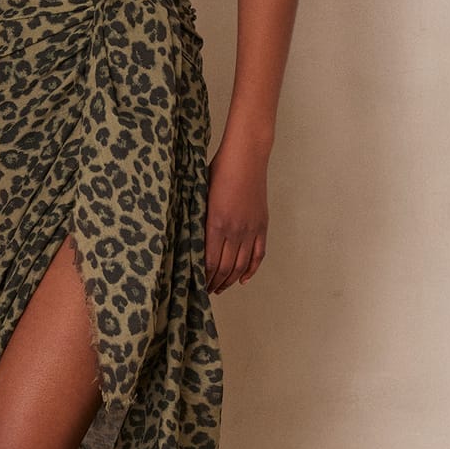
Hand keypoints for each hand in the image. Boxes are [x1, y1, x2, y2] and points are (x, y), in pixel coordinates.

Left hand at [204, 146, 267, 291]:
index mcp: (215, 224)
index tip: (196, 285)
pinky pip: (258, 255)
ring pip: (241, 266)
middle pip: (225, 268)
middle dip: (214, 283)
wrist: (246, 158)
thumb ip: (198, 220)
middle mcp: (234, 231)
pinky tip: (242, 279)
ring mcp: (250, 230)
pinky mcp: (261, 226)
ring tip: (220, 288)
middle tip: (206, 291)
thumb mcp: (201, 196)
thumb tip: (188, 240)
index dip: (203, 278)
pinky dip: (251, 270)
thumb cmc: (218, 171)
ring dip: (230, 280)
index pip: (209, 262)